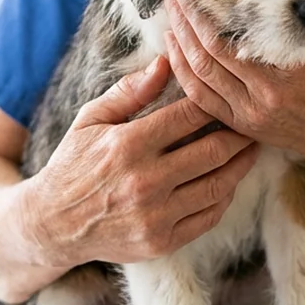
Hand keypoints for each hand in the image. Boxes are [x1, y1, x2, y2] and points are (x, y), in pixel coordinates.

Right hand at [22, 56, 260, 266]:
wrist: (52, 224)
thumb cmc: (73, 164)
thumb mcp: (91, 119)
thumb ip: (130, 91)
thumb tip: (166, 62)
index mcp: (128, 145)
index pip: (189, 115)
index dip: (214, 101)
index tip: (227, 93)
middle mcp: (145, 181)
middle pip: (213, 150)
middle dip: (239, 132)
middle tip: (252, 121)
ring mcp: (155, 216)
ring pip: (218, 185)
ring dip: (241, 164)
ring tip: (251, 148)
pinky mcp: (162, 242)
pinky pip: (208, 217)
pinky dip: (224, 196)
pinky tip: (229, 180)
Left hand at [163, 0, 304, 166]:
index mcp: (293, 66)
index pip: (238, 28)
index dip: (209, 3)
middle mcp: (268, 91)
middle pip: (211, 46)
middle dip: (187, 12)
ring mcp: (251, 111)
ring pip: (200, 70)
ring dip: (179, 35)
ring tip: (170, 7)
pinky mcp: (241, 123)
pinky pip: (200, 95)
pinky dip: (182, 68)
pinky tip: (173, 44)